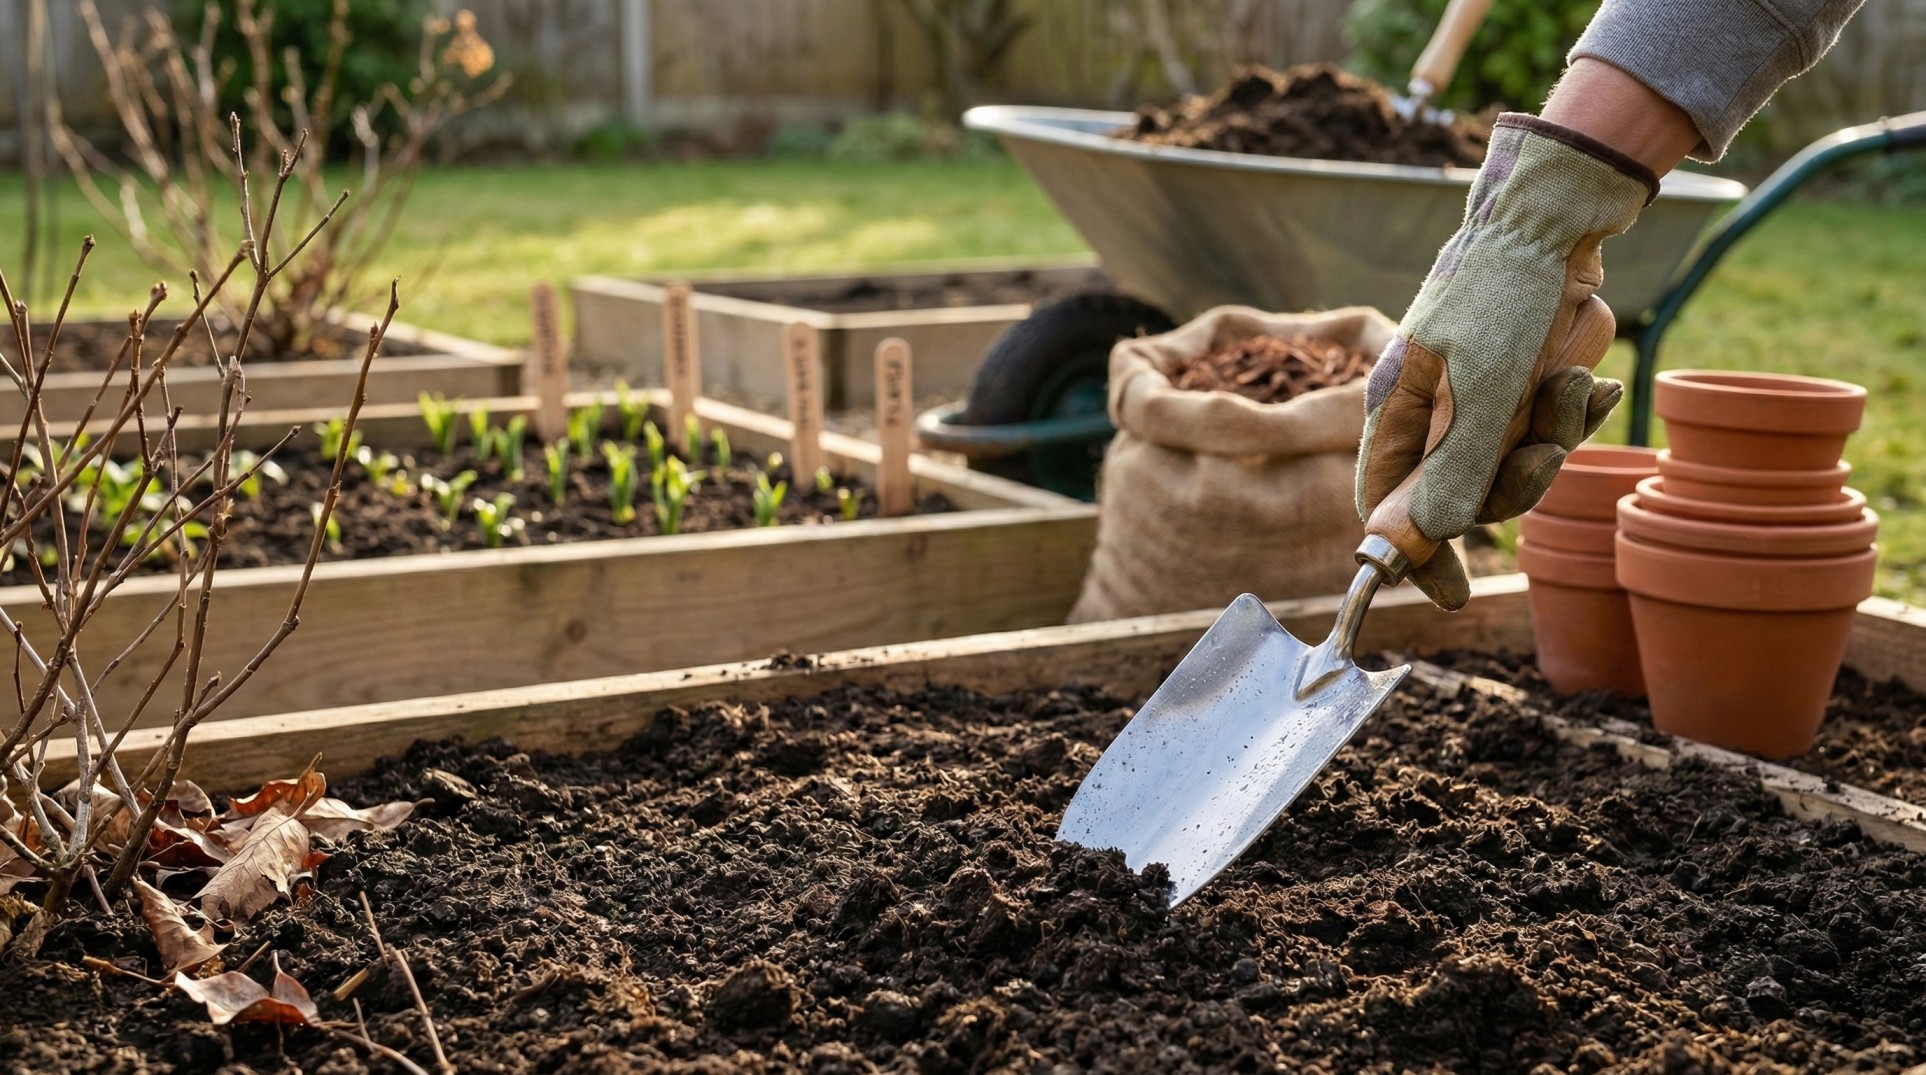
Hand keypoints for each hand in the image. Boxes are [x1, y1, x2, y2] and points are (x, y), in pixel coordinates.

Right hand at [1355, 114, 1658, 609]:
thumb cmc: (1506, 289)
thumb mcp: (1487, 387)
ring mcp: (1474, 389)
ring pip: (1510, 457)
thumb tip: (1430, 539)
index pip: (1382, 500)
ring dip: (1555, 434)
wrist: (1557, 209)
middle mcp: (1428, 403)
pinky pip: (1544, 421)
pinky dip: (1576, 410)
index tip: (1448, 594)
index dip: (1410, 552)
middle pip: (1458, 489)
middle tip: (1546, 456)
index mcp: (1394, 404)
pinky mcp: (1518, 373)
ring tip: (1579, 384)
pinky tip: (1604, 381)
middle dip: (1512, 483)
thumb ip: (1458, 466)